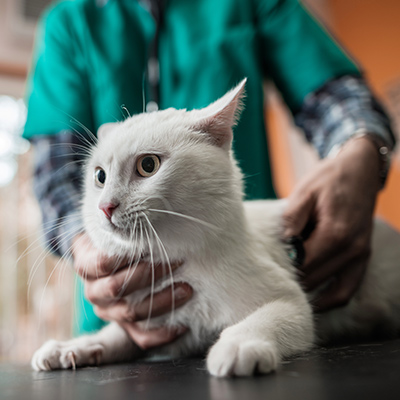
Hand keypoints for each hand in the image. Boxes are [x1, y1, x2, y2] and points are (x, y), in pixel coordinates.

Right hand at [72, 233, 192, 348]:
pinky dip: (161, 334)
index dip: (128, 255)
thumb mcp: (107, 232)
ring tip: (187, 289)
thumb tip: (136, 208)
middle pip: (117, 288)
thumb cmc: (111, 243)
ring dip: (161, 302)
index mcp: (87, 266)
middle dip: (150, 275)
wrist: (101, 264)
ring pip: (130, 314)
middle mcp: (94, 292)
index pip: (103, 263)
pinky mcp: (123, 327)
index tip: (155, 243)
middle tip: (178, 262)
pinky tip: (181, 325)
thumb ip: (118, 228)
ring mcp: (108, 312)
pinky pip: (140, 337)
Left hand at [283, 137, 380, 311]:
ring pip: (334, 291)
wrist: (360, 168)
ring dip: (311, 294)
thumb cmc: (328, 178)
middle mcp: (352, 249)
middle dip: (293, 283)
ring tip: (288, 294)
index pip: (303, 265)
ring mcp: (361, 255)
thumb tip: (281, 246)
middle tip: (269, 284)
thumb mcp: (304, 193)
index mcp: (335, 233)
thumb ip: (292, 221)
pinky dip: (332, 298)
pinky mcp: (363, 256)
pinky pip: (349, 288)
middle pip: (316, 279)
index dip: (283, 270)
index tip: (264, 271)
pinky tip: (314, 300)